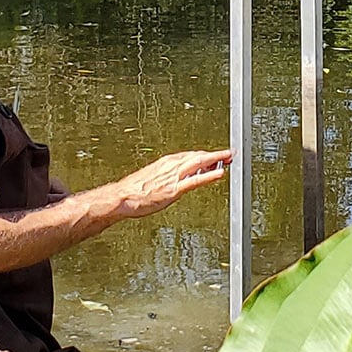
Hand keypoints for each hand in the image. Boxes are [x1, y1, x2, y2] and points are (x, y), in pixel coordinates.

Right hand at [111, 149, 231, 218]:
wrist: (121, 197)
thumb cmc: (133, 190)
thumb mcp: (151, 177)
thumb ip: (165, 176)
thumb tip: (173, 178)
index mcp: (166, 162)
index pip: (191, 155)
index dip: (206, 155)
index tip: (216, 155)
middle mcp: (172, 166)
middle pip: (198, 156)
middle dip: (215, 154)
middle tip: (229, 154)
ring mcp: (174, 177)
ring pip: (200, 163)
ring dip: (217, 160)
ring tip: (230, 159)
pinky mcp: (174, 189)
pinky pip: (195, 181)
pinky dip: (209, 176)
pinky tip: (220, 174)